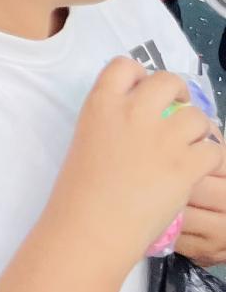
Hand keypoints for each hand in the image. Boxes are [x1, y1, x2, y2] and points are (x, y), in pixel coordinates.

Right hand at [50, 58, 221, 267]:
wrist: (91, 227)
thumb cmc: (78, 191)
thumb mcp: (86, 140)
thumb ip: (110, 122)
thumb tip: (137, 124)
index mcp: (101, 102)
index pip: (125, 65)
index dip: (139, 77)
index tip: (143, 94)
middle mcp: (134, 110)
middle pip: (168, 80)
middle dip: (178, 94)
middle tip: (177, 113)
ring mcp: (162, 137)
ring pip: (198, 116)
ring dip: (198, 130)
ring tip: (190, 146)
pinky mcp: (185, 165)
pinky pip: (213, 149)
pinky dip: (209, 158)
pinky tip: (197, 169)